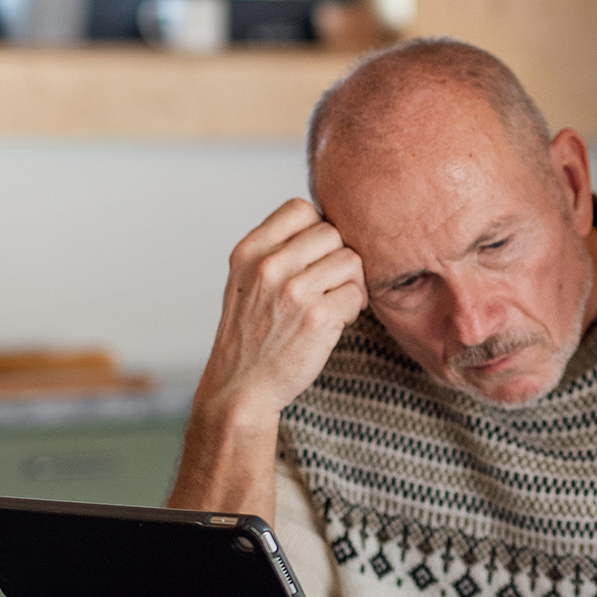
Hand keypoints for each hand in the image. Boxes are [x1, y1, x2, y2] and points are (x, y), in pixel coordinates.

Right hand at [169, 199, 366, 514]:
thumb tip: (327, 224)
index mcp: (249, 251)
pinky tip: (335, 322)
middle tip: (329, 284)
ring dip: (350, 283)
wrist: (239, 388)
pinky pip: (357, 294)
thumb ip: (276, 249)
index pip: (300, 208)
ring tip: (334, 303)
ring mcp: (294, 292)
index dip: (317, 229)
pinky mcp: (318, 319)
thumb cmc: (249, 334)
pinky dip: (353, 309)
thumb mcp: (246, 280)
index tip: (315, 255)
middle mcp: (269, 266)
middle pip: (332, 233)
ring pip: (351, 261)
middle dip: (338, 258)